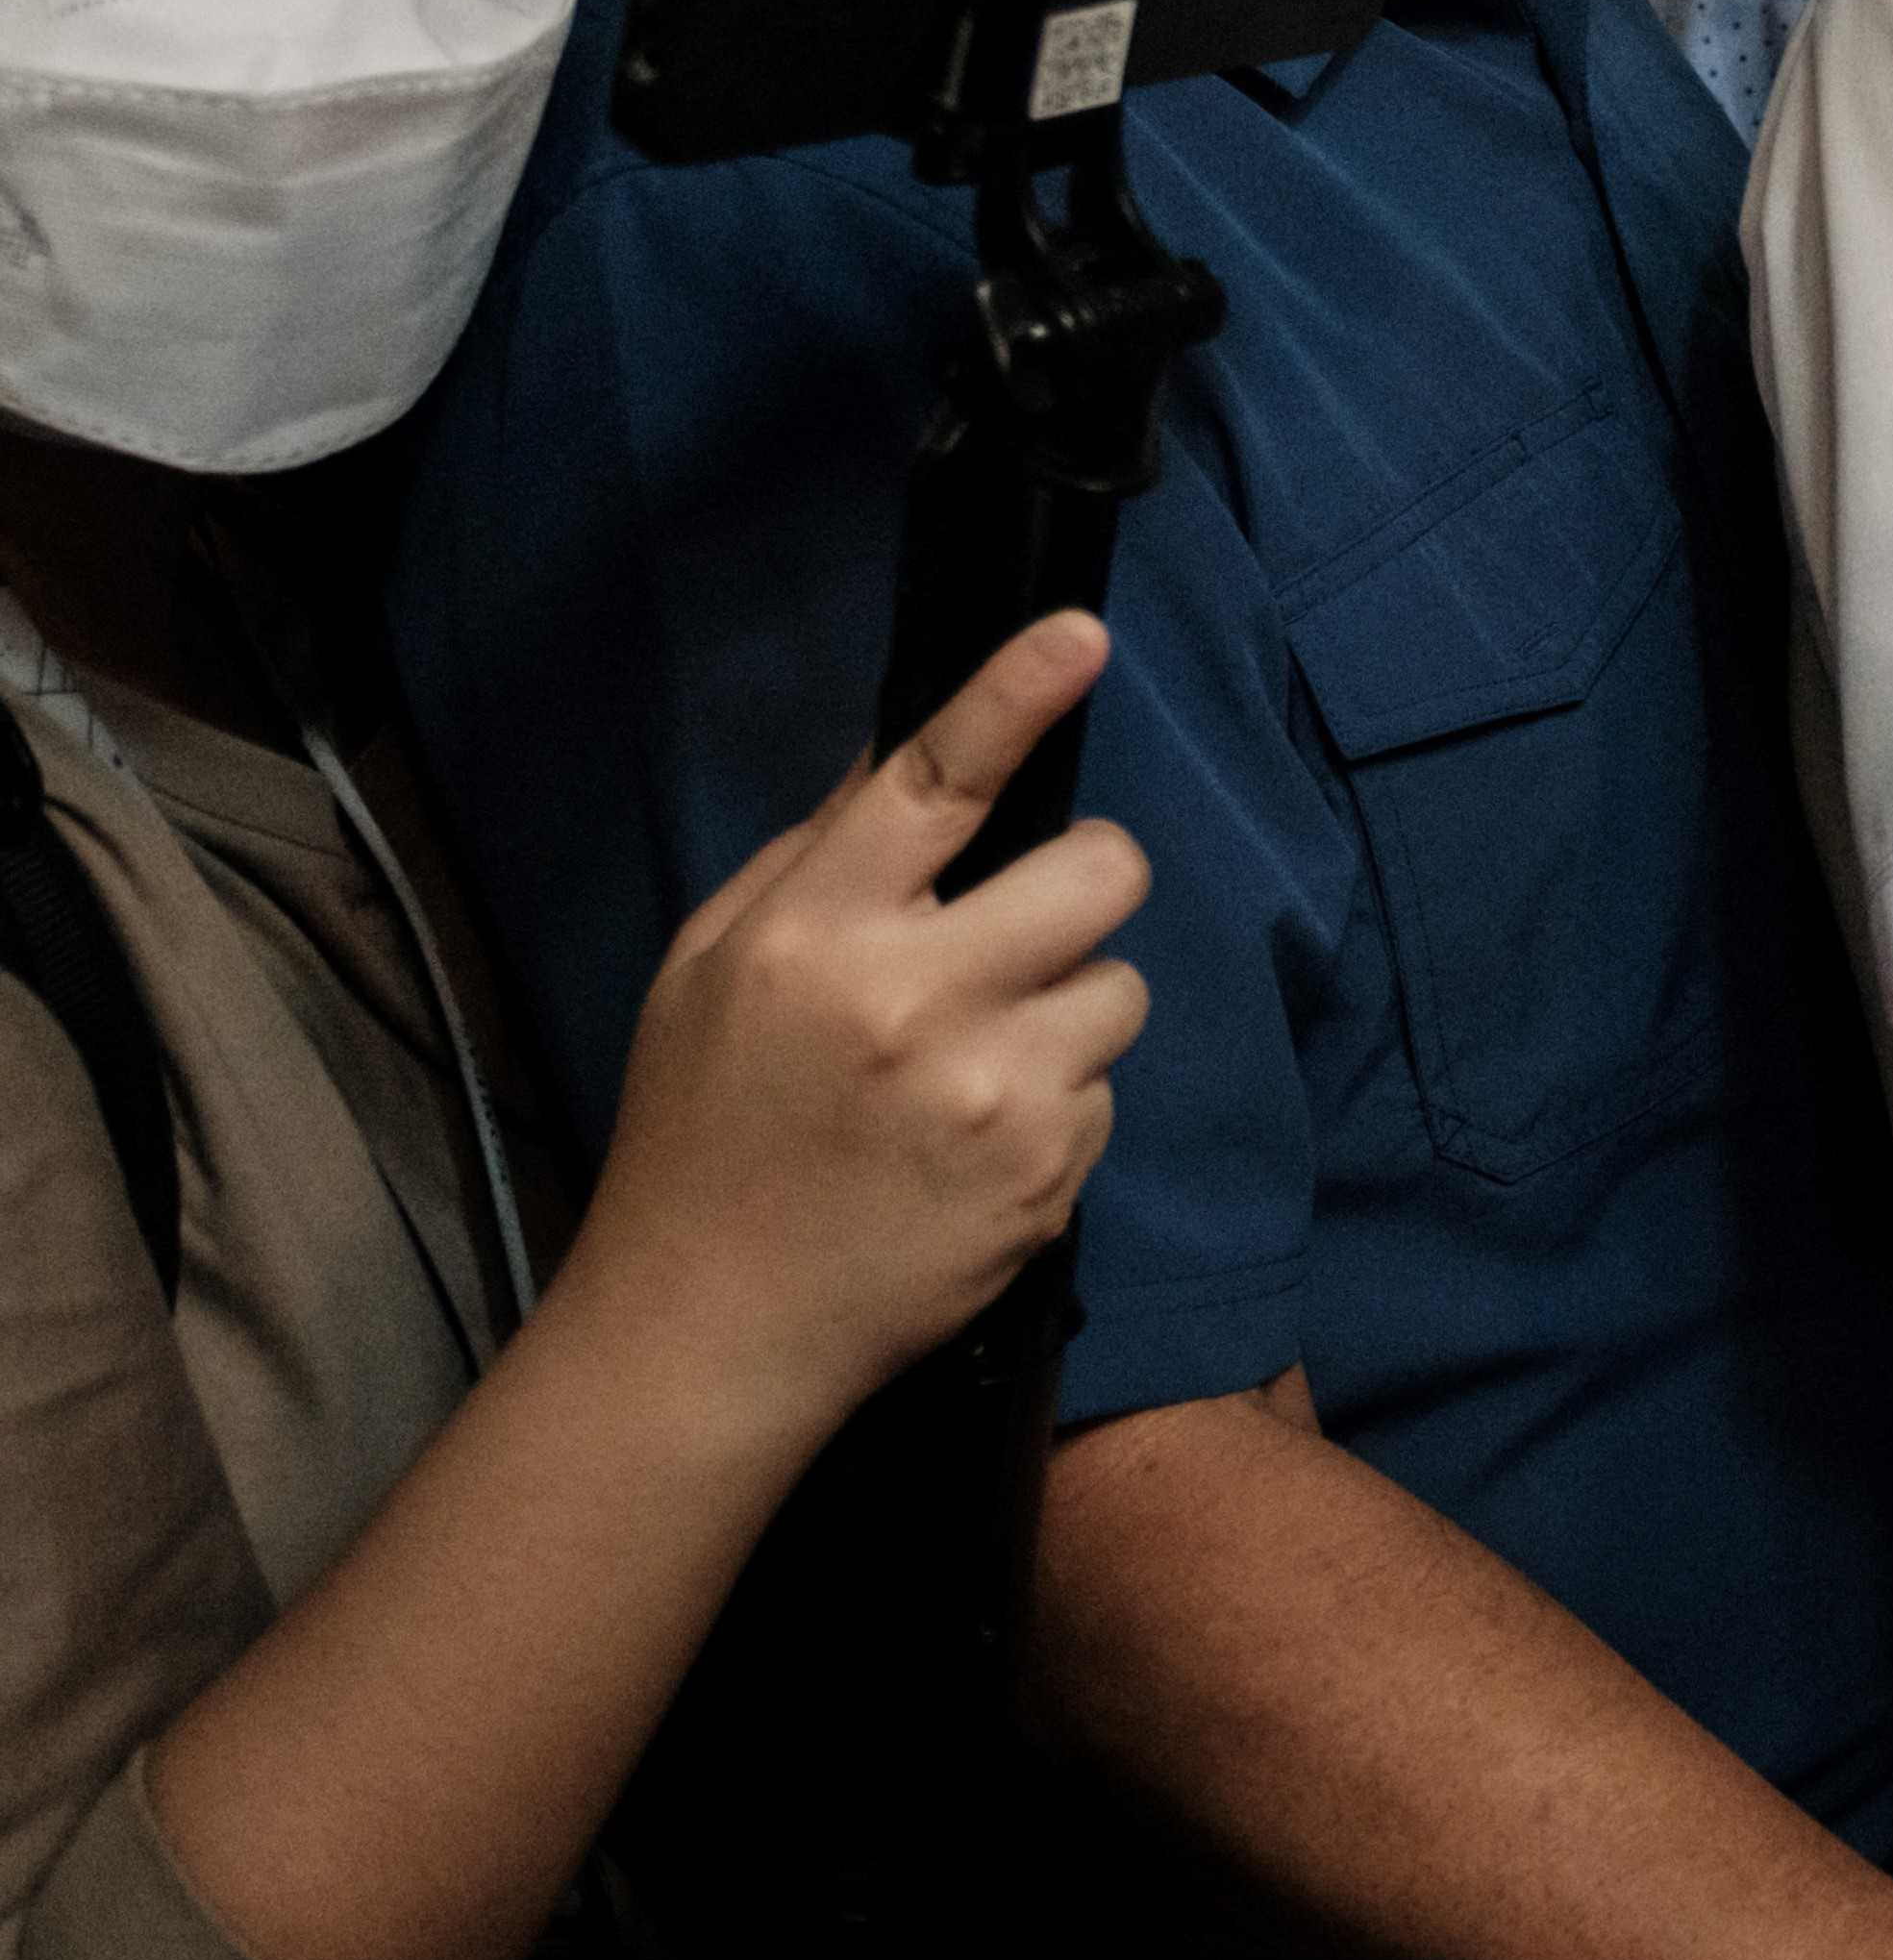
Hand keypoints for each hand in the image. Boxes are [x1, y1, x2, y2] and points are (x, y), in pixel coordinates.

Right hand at [563, 614, 1153, 1448]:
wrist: (712, 1325)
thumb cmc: (702, 1134)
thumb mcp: (709, 973)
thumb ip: (814, 864)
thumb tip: (912, 760)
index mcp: (813, 933)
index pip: (933, 781)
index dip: (1014, 692)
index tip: (1081, 634)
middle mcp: (912, 997)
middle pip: (1102, 871)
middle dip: (1082, 889)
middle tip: (1023, 932)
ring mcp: (991, 1089)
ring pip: (1122, 986)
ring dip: (1069, 1012)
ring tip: (972, 1068)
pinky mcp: (1046, 1170)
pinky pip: (1106, 1090)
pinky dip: (1057, 1107)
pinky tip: (973, 1145)